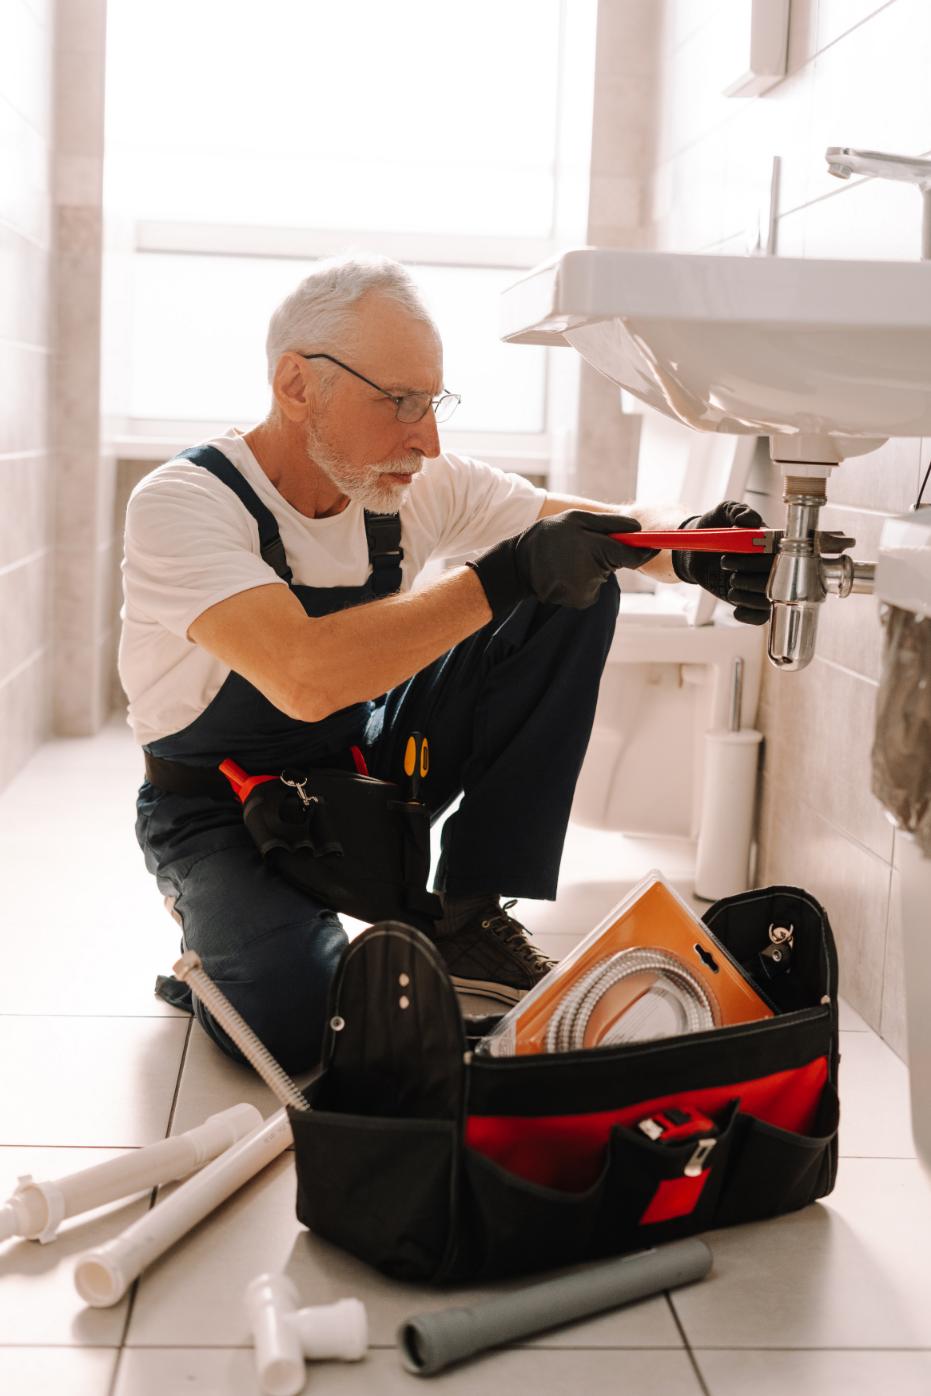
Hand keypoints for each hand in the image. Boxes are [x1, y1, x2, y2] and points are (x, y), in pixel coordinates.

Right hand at [469, 510, 657, 614]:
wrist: (517, 566)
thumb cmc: (548, 536)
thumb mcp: (576, 519)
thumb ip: (609, 525)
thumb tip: (638, 530)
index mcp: (596, 549)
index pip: (633, 555)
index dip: (644, 550)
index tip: (653, 545)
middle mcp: (594, 574)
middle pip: (616, 563)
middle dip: (607, 554)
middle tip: (583, 544)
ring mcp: (587, 591)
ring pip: (602, 575)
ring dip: (592, 567)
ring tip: (568, 558)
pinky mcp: (581, 601)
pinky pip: (592, 587)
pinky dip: (583, 580)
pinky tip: (566, 572)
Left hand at [671, 500, 772, 625]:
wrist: (695, 549)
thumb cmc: (715, 526)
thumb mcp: (724, 512)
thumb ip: (737, 511)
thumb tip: (751, 521)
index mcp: (774, 543)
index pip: (785, 553)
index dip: (769, 555)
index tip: (749, 550)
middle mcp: (774, 565)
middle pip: (777, 577)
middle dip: (750, 571)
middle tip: (725, 561)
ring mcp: (763, 585)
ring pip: (769, 599)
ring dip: (747, 594)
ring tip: (730, 582)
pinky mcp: (751, 602)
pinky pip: (760, 617)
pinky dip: (748, 614)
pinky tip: (735, 609)